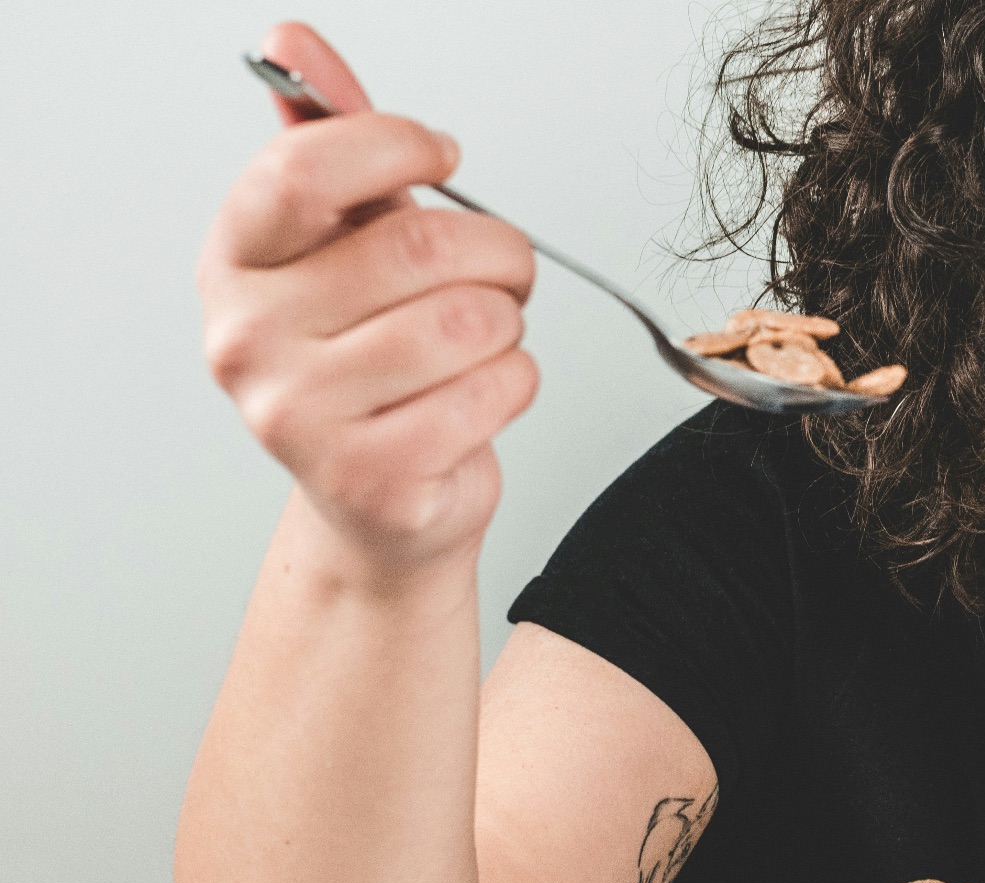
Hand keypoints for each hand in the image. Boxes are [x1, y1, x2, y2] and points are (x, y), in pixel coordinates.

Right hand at [199, 23, 537, 580]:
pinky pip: (495, 391)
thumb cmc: (370, 361)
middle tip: (504, 270)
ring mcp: (298, 416)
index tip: (444, 157)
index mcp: (235, 262)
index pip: (308, 167)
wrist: (378, 502)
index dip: (399, 144)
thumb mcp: (348, 243)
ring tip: (486, 339)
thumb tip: (293, 41)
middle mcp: (247, 338)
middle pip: (420, 247)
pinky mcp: (370, 477)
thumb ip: (330, 141)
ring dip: (509, 324)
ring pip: (470, 323)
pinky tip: (480, 396)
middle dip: (499, 251)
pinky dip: (517, 384)